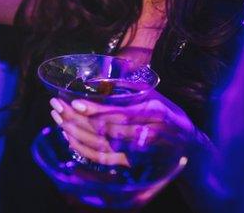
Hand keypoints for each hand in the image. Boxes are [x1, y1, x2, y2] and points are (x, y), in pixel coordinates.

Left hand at [51, 94, 198, 166]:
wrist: (187, 145)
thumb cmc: (169, 114)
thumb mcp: (154, 95)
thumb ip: (130, 88)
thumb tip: (99, 80)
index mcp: (154, 112)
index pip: (120, 113)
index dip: (96, 110)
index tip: (75, 102)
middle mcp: (146, 134)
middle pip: (106, 130)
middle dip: (78, 119)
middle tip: (56, 105)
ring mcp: (139, 152)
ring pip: (101, 145)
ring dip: (76, 132)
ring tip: (57, 117)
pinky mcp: (132, 164)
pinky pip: (102, 159)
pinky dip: (83, 149)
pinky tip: (69, 137)